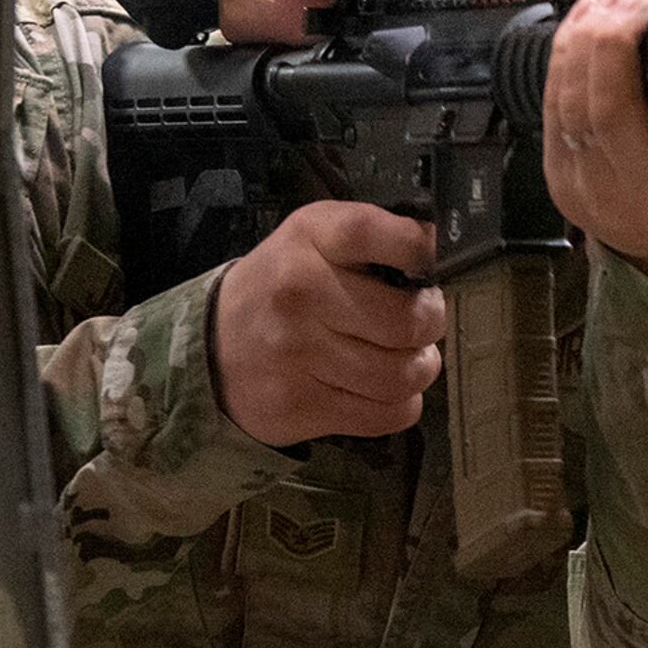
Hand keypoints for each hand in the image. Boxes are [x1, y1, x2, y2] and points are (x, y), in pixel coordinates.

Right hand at [213, 201, 446, 445]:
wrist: (210, 347)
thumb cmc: (283, 284)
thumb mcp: (314, 237)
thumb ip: (372, 234)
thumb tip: (437, 247)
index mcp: (308, 239)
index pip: (370, 233)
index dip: (416, 249)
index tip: (428, 264)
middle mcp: (300, 294)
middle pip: (406, 321)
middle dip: (430, 322)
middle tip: (422, 321)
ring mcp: (298, 355)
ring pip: (402, 375)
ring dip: (420, 368)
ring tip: (409, 358)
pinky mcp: (300, 406)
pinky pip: (385, 415)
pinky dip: (402, 405)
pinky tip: (386, 389)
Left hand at [542, 0, 647, 311]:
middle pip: (614, 120)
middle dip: (614, 49)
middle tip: (633, 3)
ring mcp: (597, 192)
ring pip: (576, 111)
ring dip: (584, 45)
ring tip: (608, 3)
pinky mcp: (562, 183)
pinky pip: (553, 113)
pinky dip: (562, 61)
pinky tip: (579, 24)